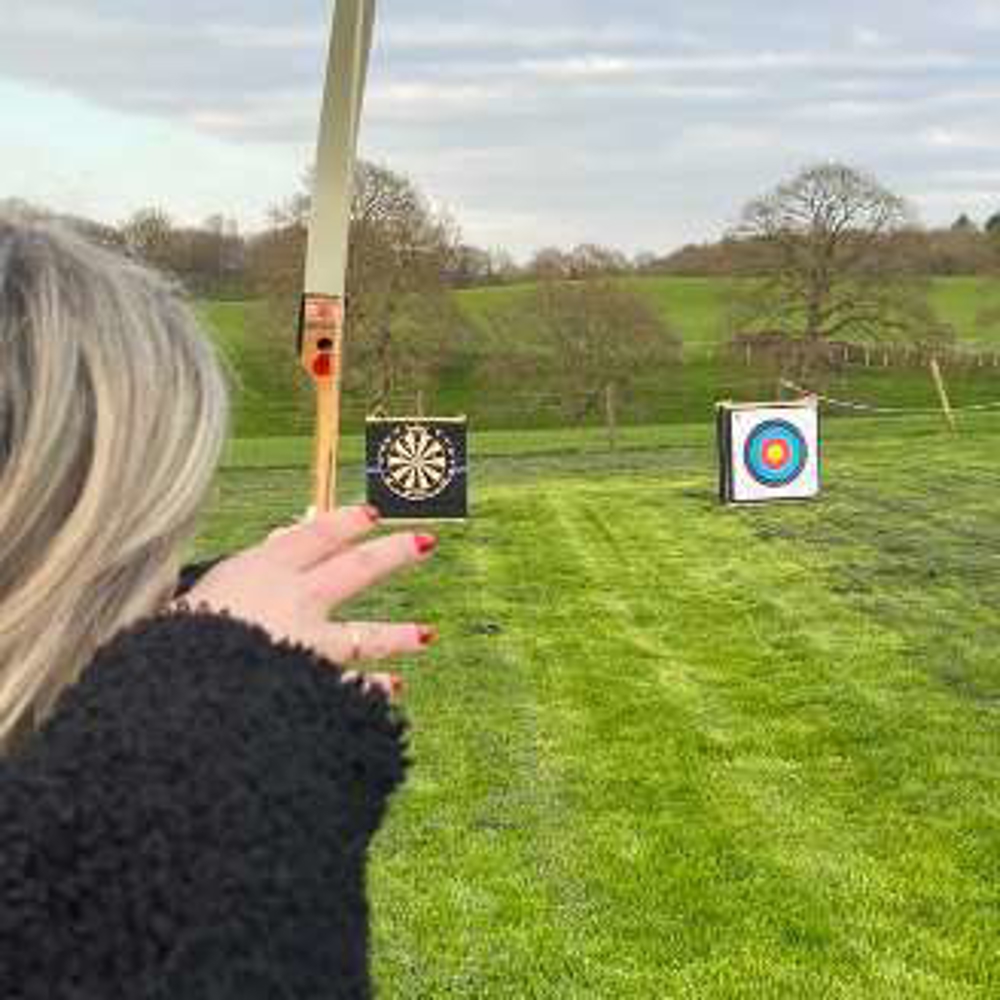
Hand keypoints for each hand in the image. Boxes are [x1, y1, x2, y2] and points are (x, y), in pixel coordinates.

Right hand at [175, 505, 437, 698]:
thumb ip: (241, 572)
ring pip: (367, 635)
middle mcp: (293, 601)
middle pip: (356, 569)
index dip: (345, 522)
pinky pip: (354, 687)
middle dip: (393, 554)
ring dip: (398, 635)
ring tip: (426, 637)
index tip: (372, 513)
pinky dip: (374, 691)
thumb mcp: (198, 592)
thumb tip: (278, 539)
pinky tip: (394, 691)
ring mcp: (309, 646)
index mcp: (258, 571)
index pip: (314, 535)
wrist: (174, 700)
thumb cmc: (170, 643)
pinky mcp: (314, 688)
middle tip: (426, 543)